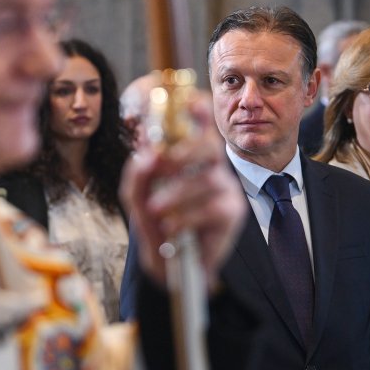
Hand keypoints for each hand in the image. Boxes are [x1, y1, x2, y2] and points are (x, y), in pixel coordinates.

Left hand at [120, 93, 246, 288]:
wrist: (170, 268)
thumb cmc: (158, 226)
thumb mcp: (137, 198)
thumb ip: (138, 175)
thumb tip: (148, 154)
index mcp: (190, 159)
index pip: (201, 127)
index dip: (200, 112)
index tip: (191, 100)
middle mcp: (211, 169)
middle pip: (209, 146)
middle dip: (185, 150)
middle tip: (160, 162)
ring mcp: (225, 190)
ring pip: (206, 179)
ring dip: (176, 193)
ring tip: (156, 209)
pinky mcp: (232, 214)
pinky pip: (212, 207)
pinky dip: (187, 217)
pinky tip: (172, 228)